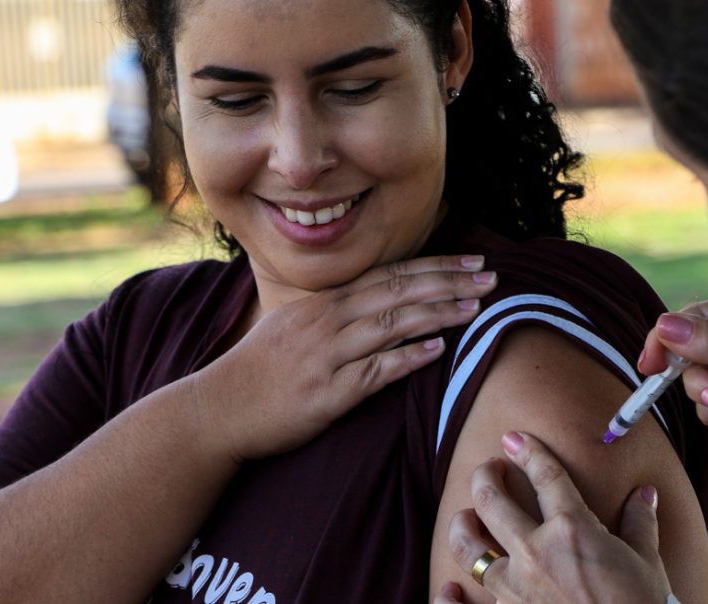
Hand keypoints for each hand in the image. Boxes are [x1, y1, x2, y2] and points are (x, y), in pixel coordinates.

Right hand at [192, 255, 496, 460]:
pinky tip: (438, 351)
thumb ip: (335, 313)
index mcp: (324, 303)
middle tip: (491, 277)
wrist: (217, 407)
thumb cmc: (258, 369)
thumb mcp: (294, 327)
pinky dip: (407, 359)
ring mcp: (327, 355)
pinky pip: (374, 372)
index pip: (389, 275)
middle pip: (398, 292)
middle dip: (448, 282)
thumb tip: (377, 304)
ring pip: (392, 325)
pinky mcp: (327, 393)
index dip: (434, 267)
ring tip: (476, 308)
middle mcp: (328, 321)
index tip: (472, 261)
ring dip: (438, 314)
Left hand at [437, 432, 670, 603]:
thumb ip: (640, 524)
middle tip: (488, 468)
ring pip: (468, 548)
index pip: (545, 476)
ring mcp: (515, 589)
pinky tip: (448, 591)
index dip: (529, 451)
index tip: (514, 438)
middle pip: (492, 501)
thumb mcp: (646, 563)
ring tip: (466, 517)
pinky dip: (449, 601)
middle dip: (485, 476)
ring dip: (462, 525)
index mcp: (572, 530)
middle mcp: (536, 552)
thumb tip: (644, 493)